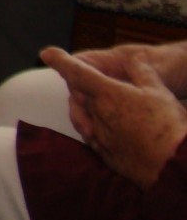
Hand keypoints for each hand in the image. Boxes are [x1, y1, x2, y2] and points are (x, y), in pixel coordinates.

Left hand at [42, 46, 186, 186]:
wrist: (173, 165)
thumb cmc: (168, 125)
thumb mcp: (158, 91)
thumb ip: (141, 72)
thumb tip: (133, 60)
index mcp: (108, 94)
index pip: (77, 73)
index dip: (61, 61)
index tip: (46, 53)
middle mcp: (97, 115)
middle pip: (79, 96)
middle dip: (80, 88)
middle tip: (88, 81)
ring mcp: (99, 137)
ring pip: (83, 118)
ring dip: (84, 109)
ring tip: (95, 105)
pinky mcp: (106, 155)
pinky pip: (92, 138)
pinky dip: (94, 130)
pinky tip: (105, 130)